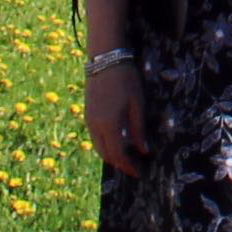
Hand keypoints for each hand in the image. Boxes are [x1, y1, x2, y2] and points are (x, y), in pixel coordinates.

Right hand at [83, 58, 143, 175]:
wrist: (105, 58)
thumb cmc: (126, 79)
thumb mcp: (138, 104)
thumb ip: (138, 129)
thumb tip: (144, 151)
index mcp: (109, 125)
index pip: (119, 155)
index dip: (130, 166)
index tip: (141, 173)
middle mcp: (95, 126)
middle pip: (106, 154)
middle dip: (121, 164)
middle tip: (136, 168)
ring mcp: (89, 120)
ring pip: (99, 147)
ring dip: (112, 156)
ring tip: (128, 158)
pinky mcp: (88, 114)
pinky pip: (95, 137)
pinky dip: (106, 145)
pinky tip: (117, 143)